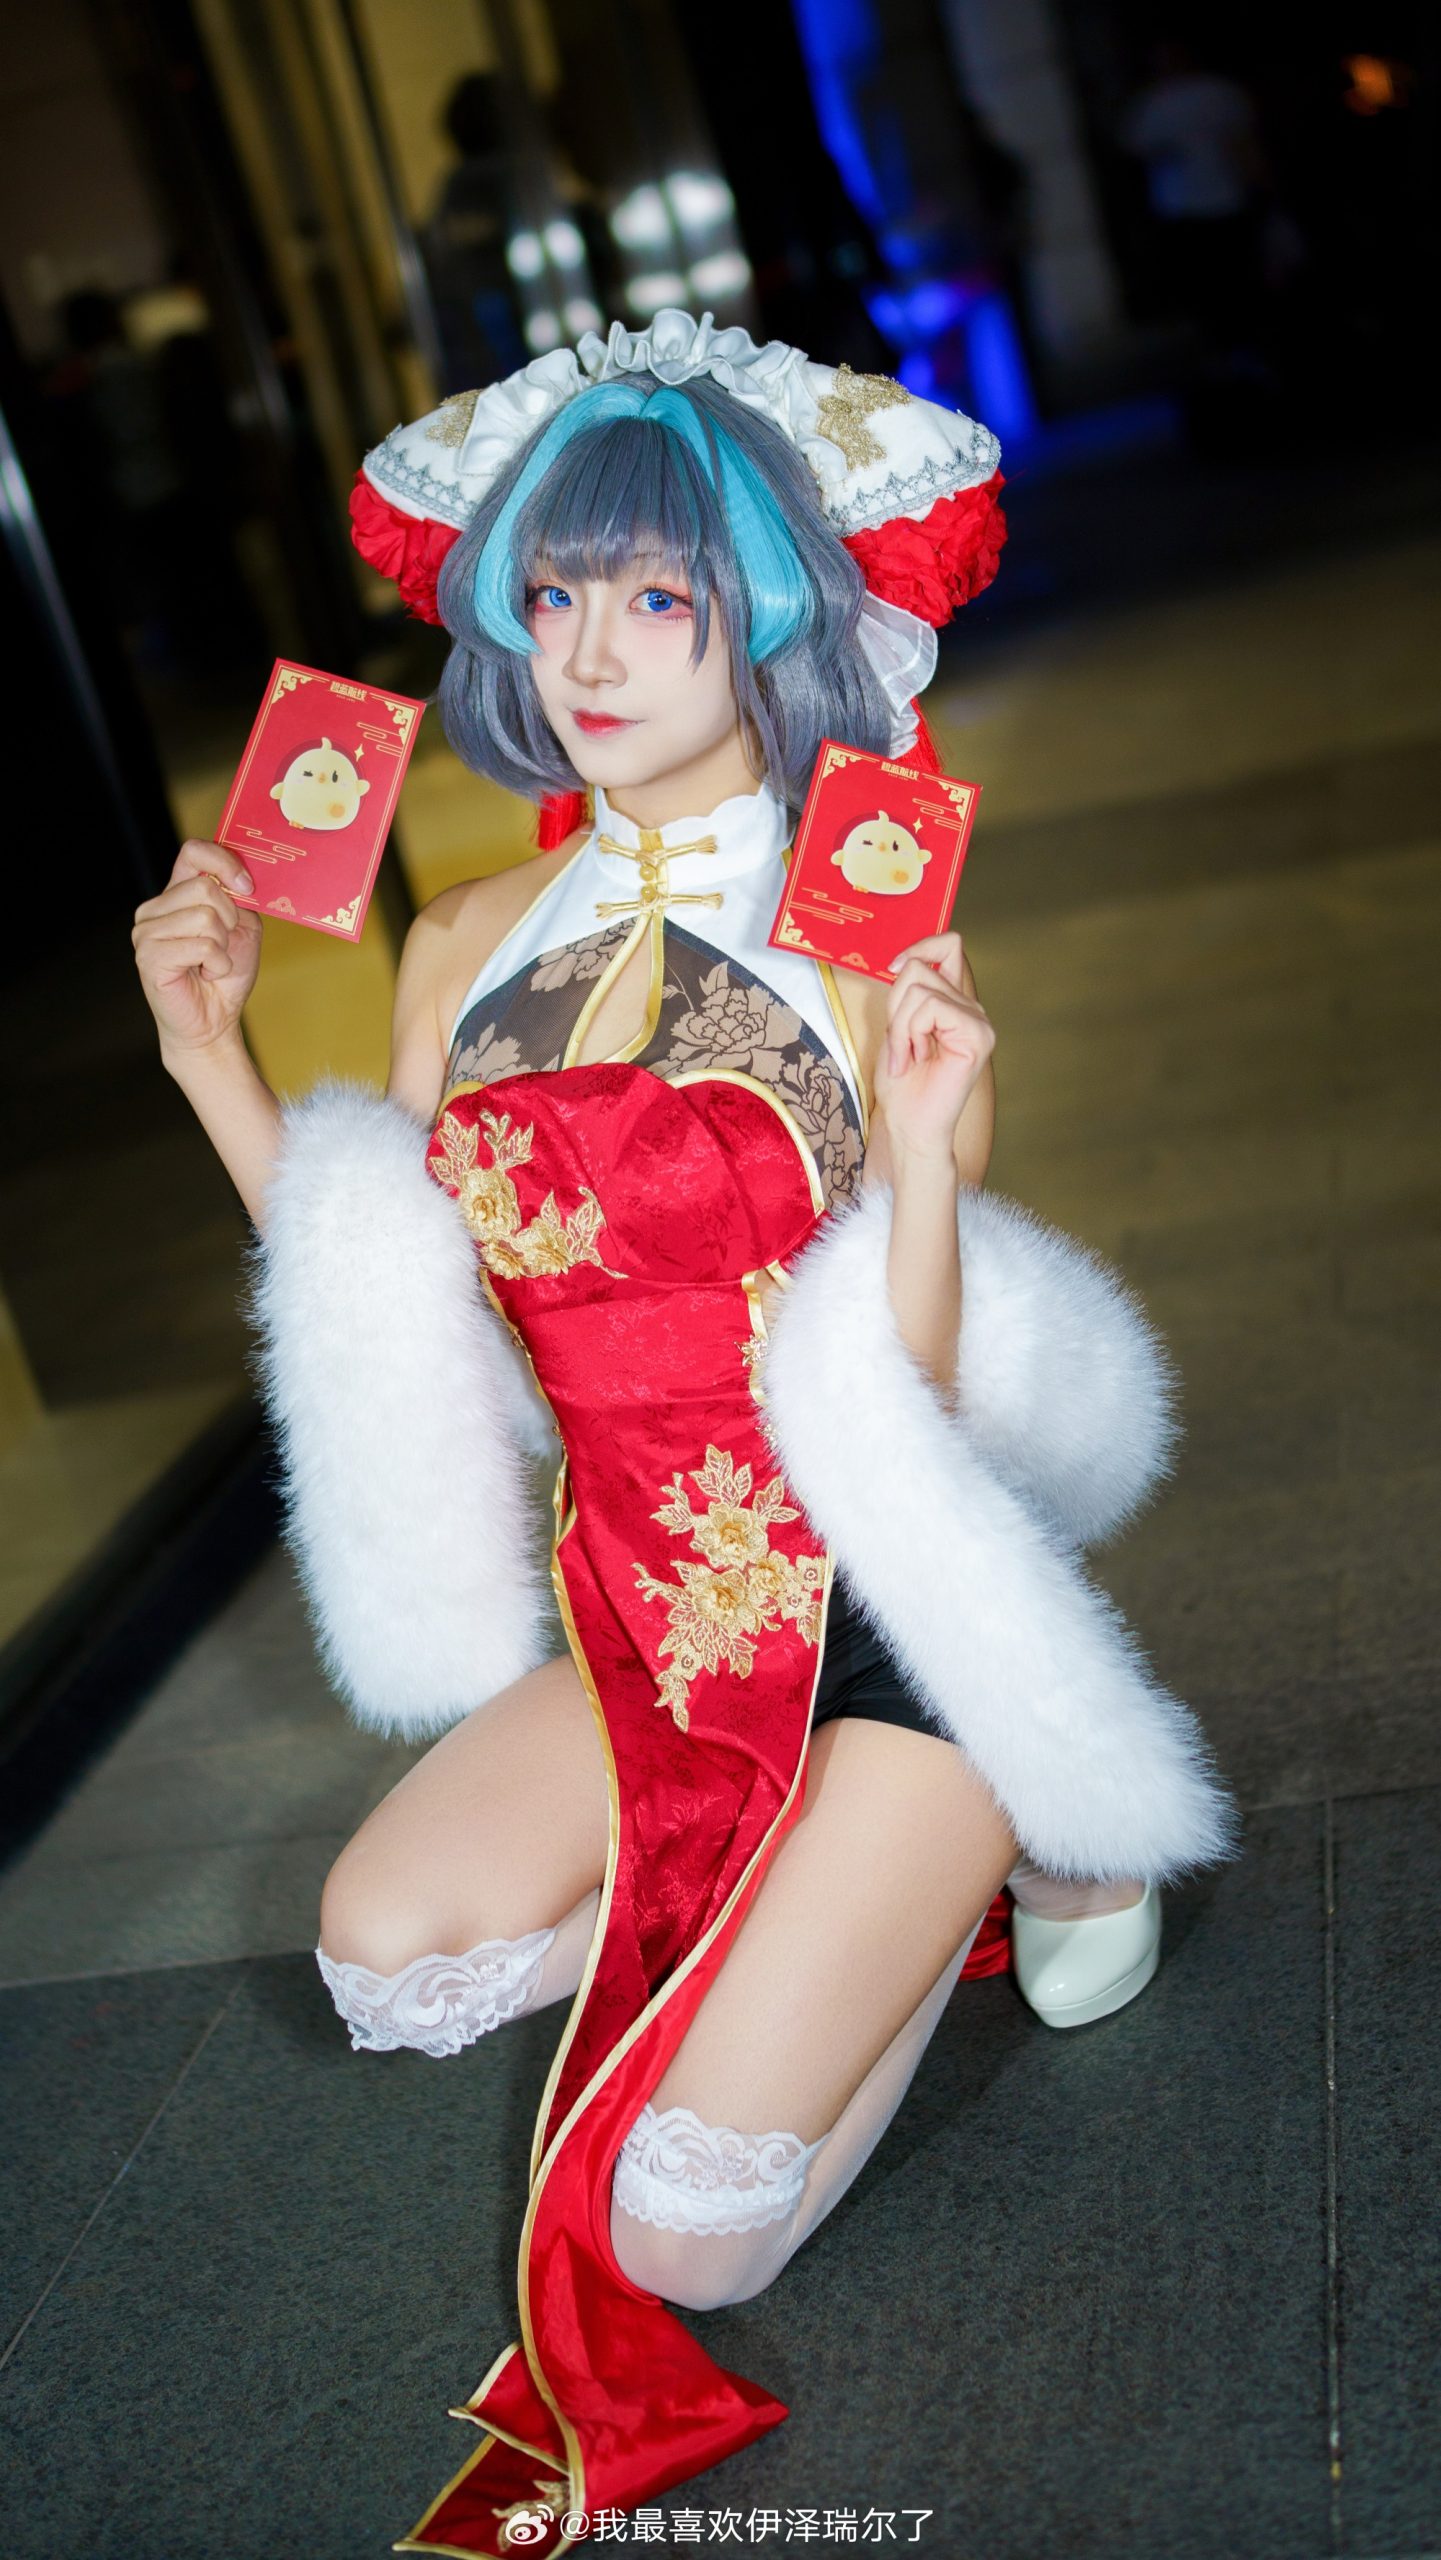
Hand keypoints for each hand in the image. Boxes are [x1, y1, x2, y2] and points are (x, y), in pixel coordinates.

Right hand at [132, 840, 262, 1058]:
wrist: (213, 1021)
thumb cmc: (225, 976)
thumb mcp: (243, 928)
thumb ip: (240, 898)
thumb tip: (241, 878)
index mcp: (176, 893)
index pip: (193, 852)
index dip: (224, 862)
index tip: (246, 886)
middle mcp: (155, 908)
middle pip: (205, 887)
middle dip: (229, 920)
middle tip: (222, 946)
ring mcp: (147, 931)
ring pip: (205, 917)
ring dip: (222, 947)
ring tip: (211, 964)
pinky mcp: (149, 956)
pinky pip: (201, 946)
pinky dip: (217, 964)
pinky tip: (205, 975)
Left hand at [872, 932, 993, 1161]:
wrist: (909, 1127)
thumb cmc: (902, 1085)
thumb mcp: (896, 1026)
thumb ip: (906, 993)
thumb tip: (902, 961)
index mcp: (956, 1003)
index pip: (949, 944)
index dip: (919, 946)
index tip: (891, 968)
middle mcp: (972, 1008)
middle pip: (919, 967)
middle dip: (894, 1007)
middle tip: (900, 1046)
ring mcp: (979, 1022)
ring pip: (919, 990)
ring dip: (899, 1026)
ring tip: (907, 1057)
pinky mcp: (978, 1036)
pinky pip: (930, 1007)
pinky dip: (910, 1033)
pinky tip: (917, 1059)